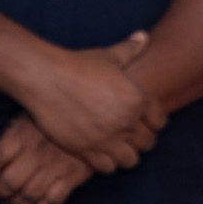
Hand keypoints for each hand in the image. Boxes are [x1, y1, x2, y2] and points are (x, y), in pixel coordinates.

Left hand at [0, 115, 91, 203]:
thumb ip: (9, 133)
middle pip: (8, 182)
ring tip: (9, 202)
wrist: (90, 118)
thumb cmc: (49, 116)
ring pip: (27, 195)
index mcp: (20, 135)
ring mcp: (53, 167)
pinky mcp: (70, 178)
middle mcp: (35, 153)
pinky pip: (51, 201)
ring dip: (14, 203)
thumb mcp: (25, 115)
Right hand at [18, 32, 166, 173]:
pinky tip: (97, 149)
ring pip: (130, 160)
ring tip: (112, 144)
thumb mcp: (107, 55)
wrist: (43, 77)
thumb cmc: (75, 64)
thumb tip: (143, 35)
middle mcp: (126, 122)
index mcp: (136, 99)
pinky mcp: (87, 150)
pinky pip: (107, 167)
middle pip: (146, 143)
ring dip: (124, 153)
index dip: (151, 120)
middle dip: (138, 138)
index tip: (138, 118)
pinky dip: (105, 162)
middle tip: (124, 131)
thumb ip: (129, 49)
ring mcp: (107, 139)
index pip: (159, 122)